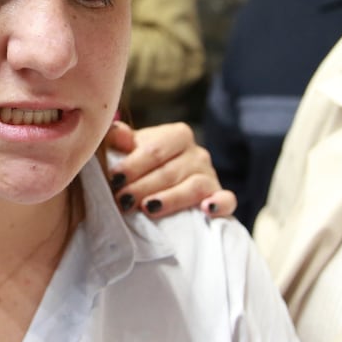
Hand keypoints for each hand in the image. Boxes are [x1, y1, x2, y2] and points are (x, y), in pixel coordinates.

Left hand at [104, 120, 235, 219]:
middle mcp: (198, 153)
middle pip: (170, 171)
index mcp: (178, 134)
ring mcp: (211, 175)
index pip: (155, 150)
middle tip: (122, 201)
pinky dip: (220, 203)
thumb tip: (114, 132)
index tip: (114, 179)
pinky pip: (227, 200)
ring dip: (170, 199)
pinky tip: (207, 209)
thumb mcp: (130, 148)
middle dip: (143, 187)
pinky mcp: (219, 196)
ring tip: (148, 208)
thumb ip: (118, 138)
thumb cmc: (143, 164)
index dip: (133, 165)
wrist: (164, 182)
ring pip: (194, 187)